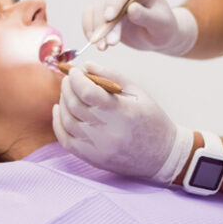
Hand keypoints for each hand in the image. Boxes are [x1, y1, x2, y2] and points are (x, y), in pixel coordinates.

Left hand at [52, 63, 193, 182]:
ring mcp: (98, 147)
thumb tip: (87, 65)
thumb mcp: (139, 94)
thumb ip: (112, 76)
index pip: (87, 92)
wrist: (163, 155)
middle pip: (74, 105)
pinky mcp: (92, 158)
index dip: (76, 78)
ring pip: (67, 121)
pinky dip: (58, 123)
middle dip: (67, 87)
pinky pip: (66, 140)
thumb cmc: (152, 120)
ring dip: (63, 102)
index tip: (75, 71)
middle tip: (69, 79)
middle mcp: (108, 131)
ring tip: (67, 92)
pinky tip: (60, 110)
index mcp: (122, 112)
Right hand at [82, 0, 197, 55]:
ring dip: (98, 30)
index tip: (110, 17)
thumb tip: (131, 9)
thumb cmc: (164, 28)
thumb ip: (147, 16)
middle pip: (107, 0)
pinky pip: (89, 17)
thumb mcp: (161, 24)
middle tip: (111, 43)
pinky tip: (96, 43)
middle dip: (106, 23)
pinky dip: (89, 30)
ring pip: (96, 11)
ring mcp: (112, 1)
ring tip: (103, 47)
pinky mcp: (103, 13)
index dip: (116, 0)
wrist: (158, 36)